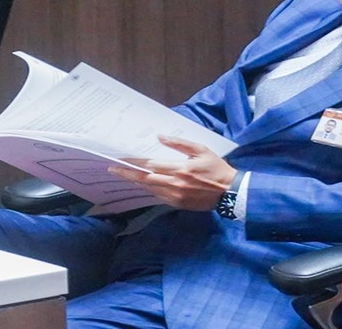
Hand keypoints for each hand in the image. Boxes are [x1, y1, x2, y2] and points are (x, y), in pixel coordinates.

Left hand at [110, 135, 236, 210]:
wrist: (229, 192)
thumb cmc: (216, 167)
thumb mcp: (200, 150)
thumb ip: (180, 144)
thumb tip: (160, 137)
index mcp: (180, 169)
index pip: (150, 165)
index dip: (134, 163)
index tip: (120, 160)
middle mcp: (175, 184)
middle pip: (145, 179)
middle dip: (127, 174)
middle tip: (112, 169)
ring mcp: (176, 196)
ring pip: (150, 188)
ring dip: (136, 182)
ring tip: (124, 175)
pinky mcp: (178, 204)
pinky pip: (158, 196)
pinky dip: (149, 189)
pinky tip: (143, 184)